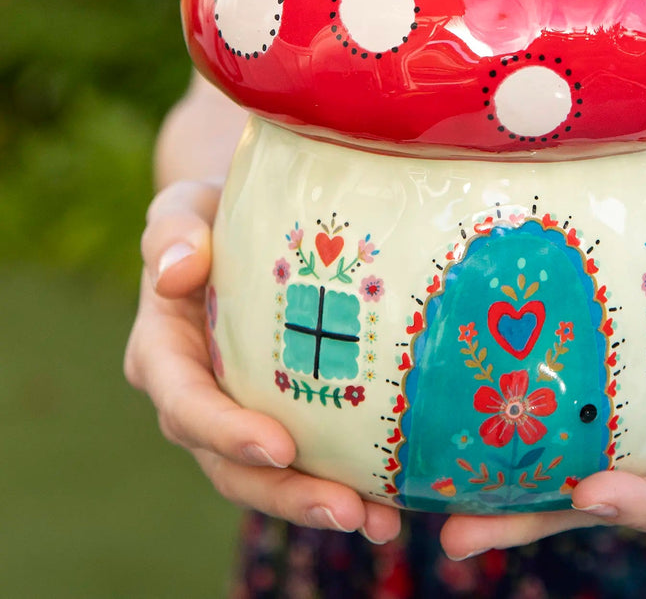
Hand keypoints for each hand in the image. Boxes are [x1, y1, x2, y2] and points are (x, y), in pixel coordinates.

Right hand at [124, 179, 402, 541]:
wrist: (238, 221)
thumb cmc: (209, 213)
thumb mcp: (183, 208)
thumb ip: (172, 232)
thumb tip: (175, 271)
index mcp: (163, 355)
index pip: (187, 405)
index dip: (227, 432)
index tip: (280, 447)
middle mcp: (197, 399)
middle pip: (231, 465)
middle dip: (287, 494)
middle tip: (347, 509)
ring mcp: (240, 413)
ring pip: (273, 477)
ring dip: (321, 503)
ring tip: (381, 522)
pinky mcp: (283, 414)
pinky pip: (311, 458)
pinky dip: (350, 482)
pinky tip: (396, 503)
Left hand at [438, 242, 645, 559]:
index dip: (642, 506)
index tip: (589, 492)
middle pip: (608, 510)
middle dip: (539, 525)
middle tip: (467, 533)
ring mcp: (637, 450)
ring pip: (568, 490)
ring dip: (507, 508)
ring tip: (441, 520)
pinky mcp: (604, 423)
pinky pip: (556, 445)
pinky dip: (510, 454)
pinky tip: (452, 455)